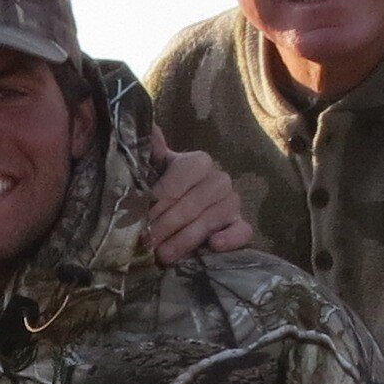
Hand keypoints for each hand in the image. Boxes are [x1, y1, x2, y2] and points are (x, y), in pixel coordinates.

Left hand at [142, 143, 253, 263]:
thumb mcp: (154, 167)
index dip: (158, 200)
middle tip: (146, 240)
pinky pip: (242, 231)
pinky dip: (230, 238)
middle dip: (166, 225)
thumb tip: (151, 130)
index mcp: (199, 162)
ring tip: (162, 254)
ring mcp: (232, 203)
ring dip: (184, 239)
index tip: (140, 216)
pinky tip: (214, 245)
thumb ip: (151, 150)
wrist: (184, 204)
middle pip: (192, 204)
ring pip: (210, 221)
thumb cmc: (166, 186)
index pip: (179, 181)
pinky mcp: (241, 224)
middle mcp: (219, 179)